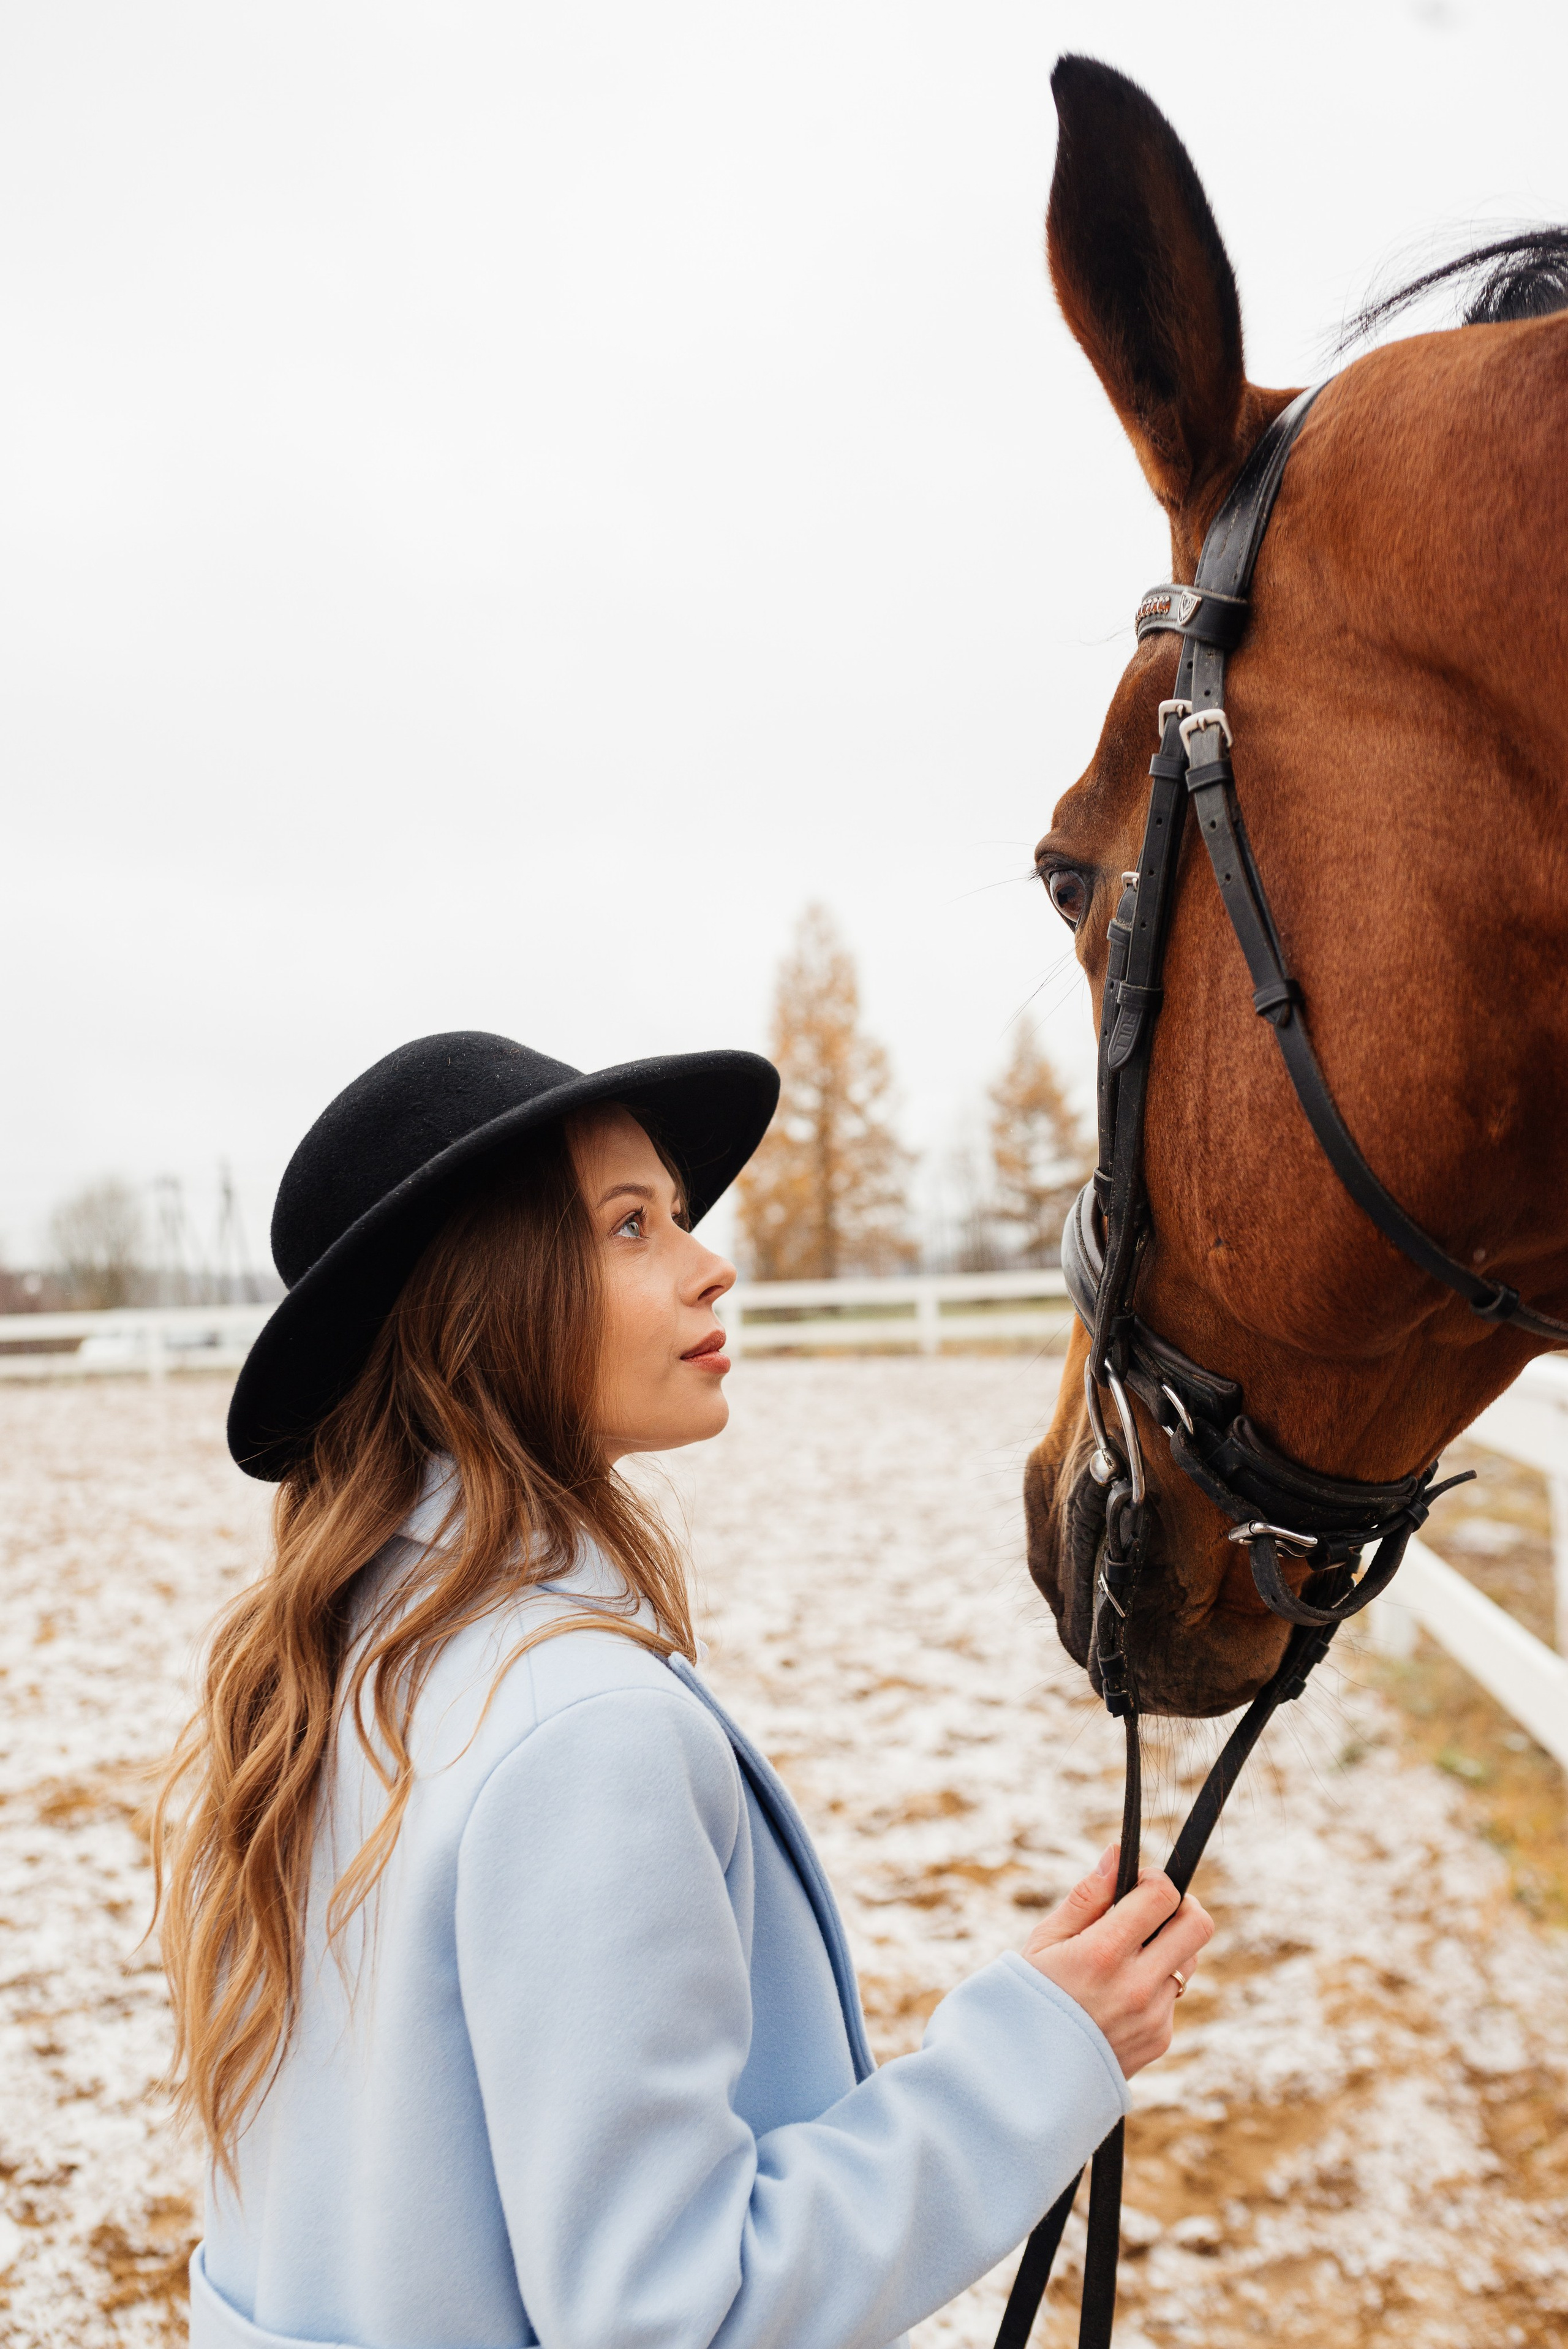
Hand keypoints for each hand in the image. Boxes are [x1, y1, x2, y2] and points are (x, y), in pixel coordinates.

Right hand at [1022, 1844, 1212, 2077]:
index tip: (1139, 1882)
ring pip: (1188, 1960)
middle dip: (1182, 1906)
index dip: (1155, 1879)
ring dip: (1168, 1947)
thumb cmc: (1030, 1997)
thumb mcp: (1045, 1941)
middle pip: (1198, 1925)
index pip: (1162, 1896)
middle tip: (1154, 1909)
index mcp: (1102, 1953)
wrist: (1028, 2078)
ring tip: (1127, 1956)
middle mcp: (1136, 1986)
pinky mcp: (1161, 2039)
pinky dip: (1154, 1985)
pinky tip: (1118, 1996)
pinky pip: (1173, 1995)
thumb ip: (1087, 1897)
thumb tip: (1118, 1856)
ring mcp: (1154, 2016)